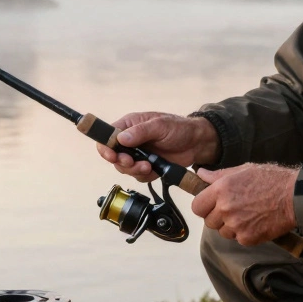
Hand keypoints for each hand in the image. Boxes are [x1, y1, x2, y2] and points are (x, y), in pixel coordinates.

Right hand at [96, 112, 218, 181]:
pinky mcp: (146, 166)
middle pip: (113, 156)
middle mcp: (130, 140)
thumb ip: (140, 131)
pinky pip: (137, 176)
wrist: (197, 143)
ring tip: (148, 167)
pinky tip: (154, 170)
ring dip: (134, 170)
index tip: (112, 156)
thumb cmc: (179, 128)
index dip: (105, 148)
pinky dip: (144, 175)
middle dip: (122, 162)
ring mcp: (137, 154)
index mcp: (129, 125)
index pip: (107, 136)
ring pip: (124, 168)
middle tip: (133, 163)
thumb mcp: (160, 125)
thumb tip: (121, 138)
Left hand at [190, 164, 297, 245]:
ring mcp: (236, 225)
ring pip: (222, 232)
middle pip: (209, 222)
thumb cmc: (271, 180)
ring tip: (247, 214)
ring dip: (230, 226)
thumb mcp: (243, 170)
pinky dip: (245, 234)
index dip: (203, 206)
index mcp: (221, 189)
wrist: (295, 196)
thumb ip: (218, 175)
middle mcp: (225, 208)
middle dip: (218, 217)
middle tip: (234, 209)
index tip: (211, 205)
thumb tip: (200, 174)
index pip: (197, 206)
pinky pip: (238, 239)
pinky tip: (255, 222)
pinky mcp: (247, 238)